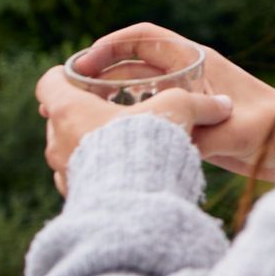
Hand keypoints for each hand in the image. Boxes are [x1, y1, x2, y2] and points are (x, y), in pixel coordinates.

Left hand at [36, 67, 231, 195]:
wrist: (132, 201)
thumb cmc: (148, 145)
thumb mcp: (178, 109)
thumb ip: (200, 103)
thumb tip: (224, 105)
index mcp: (70, 109)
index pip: (50, 81)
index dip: (70, 74)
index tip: (91, 75)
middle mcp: (56, 139)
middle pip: (61, 114)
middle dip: (87, 110)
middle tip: (118, 109)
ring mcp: (62, 170)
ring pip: (70, 147)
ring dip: (92, 142)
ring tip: (125, 144)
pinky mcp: (73, 195)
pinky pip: (80, 176)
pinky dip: (98, 171)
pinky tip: (126, 172)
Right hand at [64, 24, 274, 180]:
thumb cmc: (273, 131)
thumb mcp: (235, 131)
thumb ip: (200, 133)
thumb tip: (163, 142)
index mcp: (199, 62)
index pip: (146, 37)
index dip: (111, 45)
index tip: (81, 64)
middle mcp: (189, 75)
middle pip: (133, 61)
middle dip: (98, 72)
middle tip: (64, 92)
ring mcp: (188, 97)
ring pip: (137, 88)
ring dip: (107, 95)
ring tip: (75, 114)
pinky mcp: (189, 121)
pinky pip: (147, 113)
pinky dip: (125, 117)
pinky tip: (106, 137)